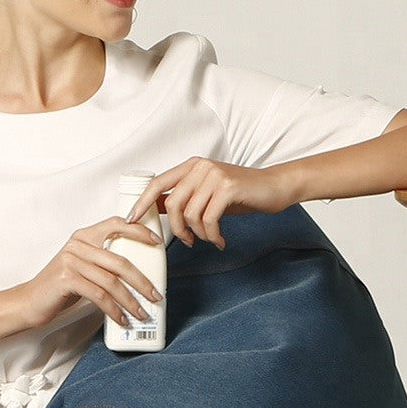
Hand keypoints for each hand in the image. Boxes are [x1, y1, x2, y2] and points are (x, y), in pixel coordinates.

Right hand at [18, 216, 164, 327]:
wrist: (29, 302)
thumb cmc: (61, 286)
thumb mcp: (83, 266)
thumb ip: (105, 261)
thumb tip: (139, 273)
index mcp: (85, 236)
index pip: (116, 224)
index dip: (139, 231)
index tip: (156, 243)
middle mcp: (78, 245)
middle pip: (121, 262)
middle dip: (142, 281)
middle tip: (156, 295)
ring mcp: (71, 261)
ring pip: (112, 282)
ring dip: (130, 301)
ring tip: (142, 313)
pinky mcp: (67, 280)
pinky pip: (100, 296)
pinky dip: (114, 310)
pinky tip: (121, 319)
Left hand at [126, 158, 292, 249]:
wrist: (275, 187)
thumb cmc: (243, 192)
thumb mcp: (209, 193)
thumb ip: (185, 197)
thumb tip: (154, 208)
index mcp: (192, 166)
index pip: (157, 182)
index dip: (141, 202)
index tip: (131, 219)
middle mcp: (201, 167)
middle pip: (172, 203)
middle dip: (177, 229)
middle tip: (187, 241)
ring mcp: (214, 176)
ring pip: (190, 214)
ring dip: (198, 234)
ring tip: (210, 238)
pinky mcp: (227, 188)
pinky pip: (208, 219)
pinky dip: (212, 235)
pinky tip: (220, 239)